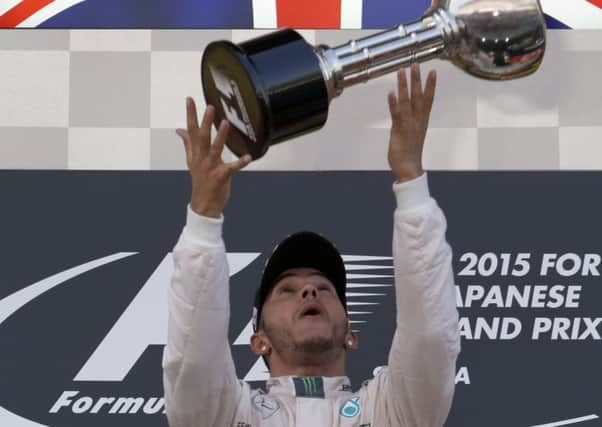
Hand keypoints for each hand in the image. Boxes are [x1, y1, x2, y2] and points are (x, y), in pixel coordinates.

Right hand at [176, 98, 251, 217]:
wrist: (203, 204)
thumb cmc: (200, 181)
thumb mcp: (192, 161)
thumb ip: (188, 144)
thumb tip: (179, 130)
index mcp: (195, 153)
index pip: (191, 130)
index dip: (190, 114)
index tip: (189, 99)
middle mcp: (201, 159)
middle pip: (202, 137)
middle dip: (205, 122)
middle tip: (210, 107)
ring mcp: (211, 168)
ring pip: (215, 149)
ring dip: (220, 136)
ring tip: (225, 123)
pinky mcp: (221, 177)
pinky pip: (232, 168)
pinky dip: (240, 163)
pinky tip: (248, 157)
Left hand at [387, 64, 435, 182]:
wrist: (409, 169)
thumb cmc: (409, 154)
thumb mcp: (411, 134)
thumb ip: (408, 122)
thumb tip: (403, 113)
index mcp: (422, 121)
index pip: (428, 100)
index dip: (431, 85)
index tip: (433, 71)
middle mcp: (417, 121)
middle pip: (419, 97)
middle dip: (418, 80)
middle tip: (416, 64)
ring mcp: (408, 125)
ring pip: (407, 102)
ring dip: (404, 85)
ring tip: (402, 71)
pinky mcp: (398, 131)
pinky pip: (396, 115)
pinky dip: (393, 103)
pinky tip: (391, 93)